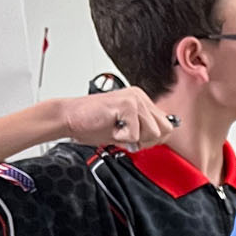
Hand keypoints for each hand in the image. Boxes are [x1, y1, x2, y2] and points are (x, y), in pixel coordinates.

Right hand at [54, 88, 173, 151]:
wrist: (68, 118)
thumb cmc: (92, 123)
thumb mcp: (125, 129)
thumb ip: (145, 131)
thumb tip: (163, 136)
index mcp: (141, 100)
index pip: (166, 126)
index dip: (152, 138)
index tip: (134, 137)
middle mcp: (140, 96)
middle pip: (165, 129)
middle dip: (146, 139)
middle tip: (124, 134)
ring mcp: (134, 98)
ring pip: (153, 133)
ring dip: (133, 138)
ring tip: (116, 129)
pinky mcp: (126, 104)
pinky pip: (135, 134)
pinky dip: (122, 138)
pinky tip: (109, 127)